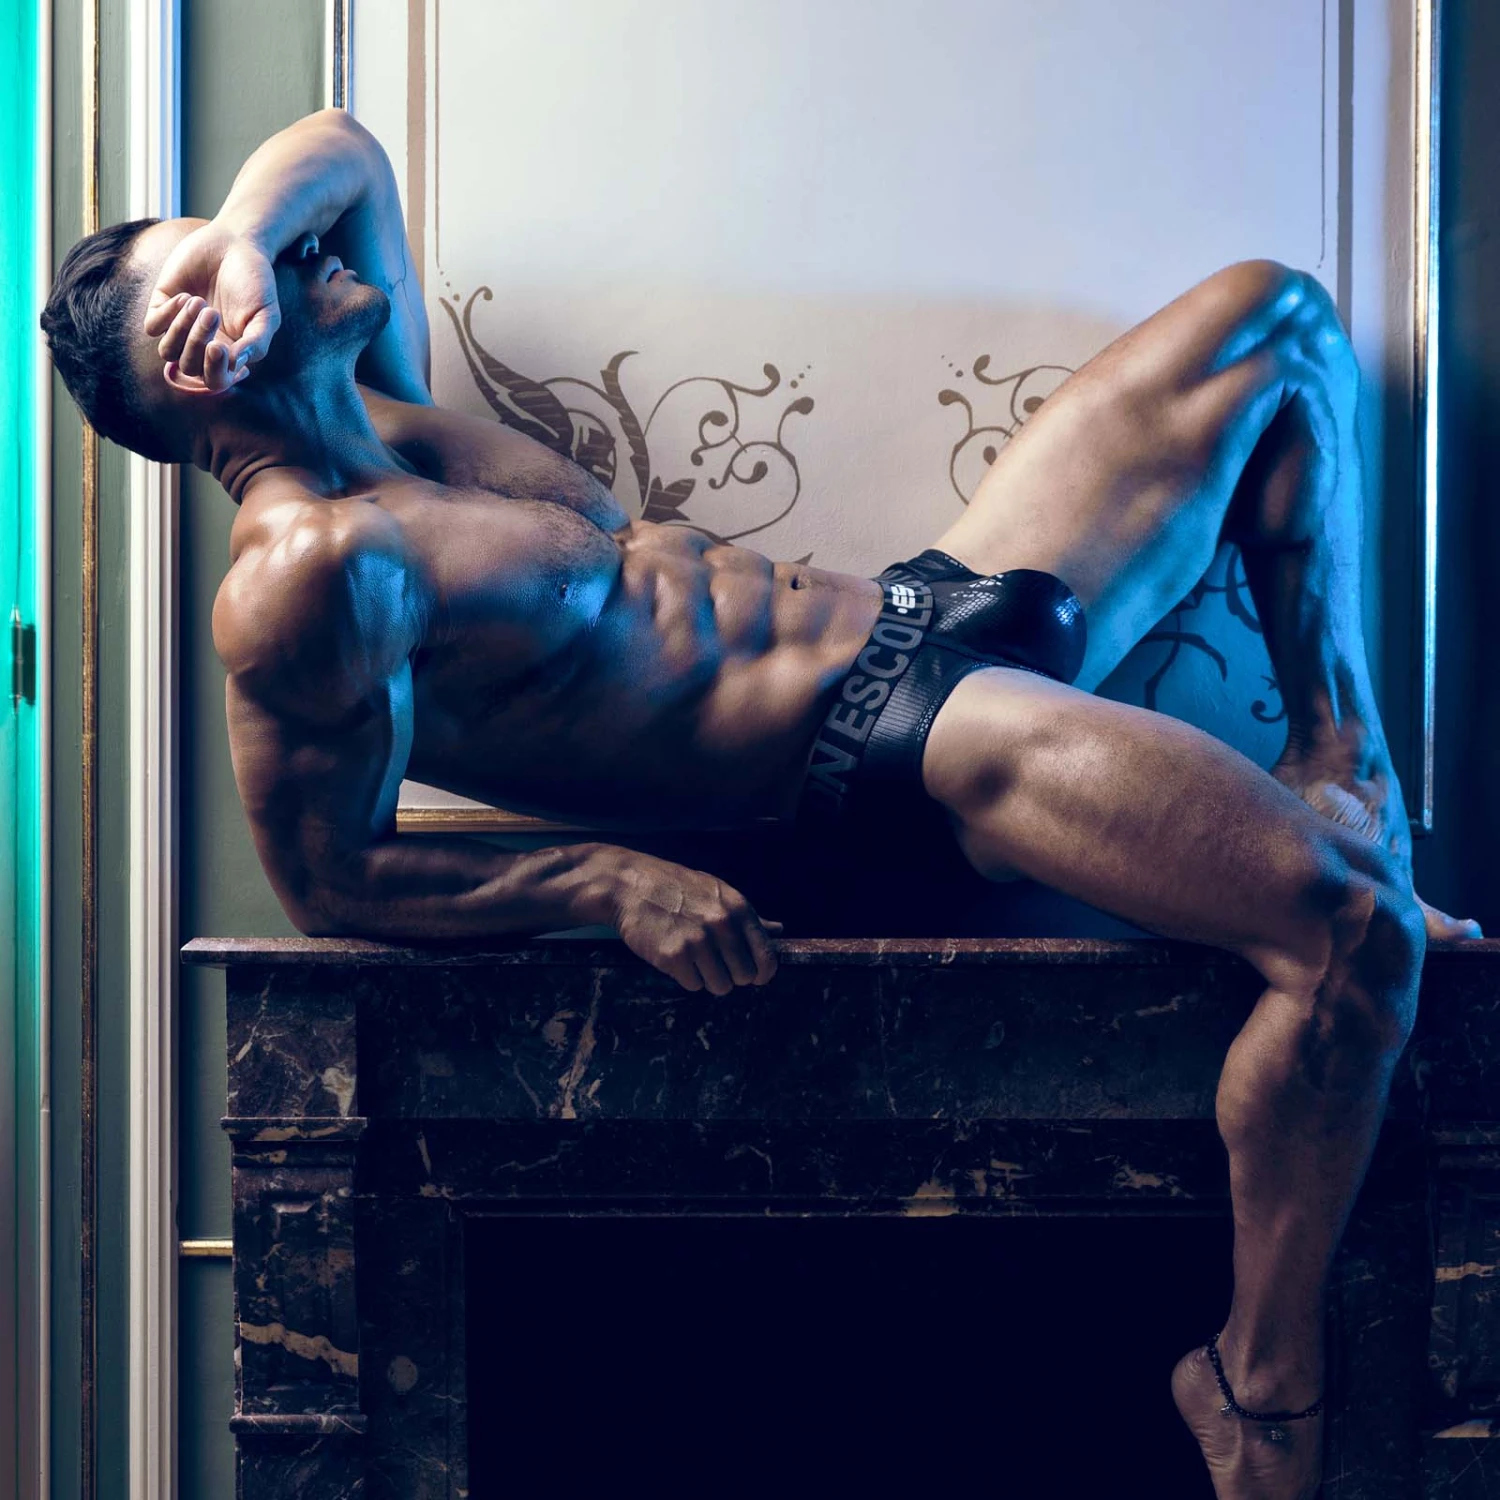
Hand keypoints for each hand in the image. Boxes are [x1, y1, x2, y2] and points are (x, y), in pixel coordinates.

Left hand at [143, 221, 280, 388]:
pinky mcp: (163, 305)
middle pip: (189, 368)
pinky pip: (153, 325)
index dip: (214, 372)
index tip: (220, 348)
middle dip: (197, 343)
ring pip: (167, 351)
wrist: (235, 243)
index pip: (215, 381)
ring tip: (199, 302)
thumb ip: (258, 342)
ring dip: (181, 330)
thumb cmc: (255, 281)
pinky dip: (167, 315)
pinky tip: (186, 296)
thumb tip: (237, 364)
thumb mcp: (267, 314)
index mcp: (229, 353)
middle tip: (212, 313)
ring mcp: (181, 327)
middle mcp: (203, 345)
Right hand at [608, 854, 780, 993]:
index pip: (766, 956)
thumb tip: (779, 930)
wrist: (629, 885)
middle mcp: (721, 925)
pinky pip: (693, 985)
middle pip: (744, 977)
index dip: (763, 972)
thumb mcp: (717, 892)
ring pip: (720, 986)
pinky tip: (675, 956)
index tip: (755, 976)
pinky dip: (685, 977)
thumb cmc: (676, 887)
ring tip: (693, 958)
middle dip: (731, 975)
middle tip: (713, 962)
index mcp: (737, 908)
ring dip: (707, 978)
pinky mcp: (673, 957)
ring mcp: (698, 942)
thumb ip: (749, 917)